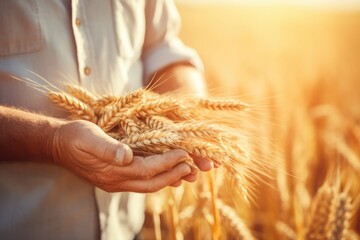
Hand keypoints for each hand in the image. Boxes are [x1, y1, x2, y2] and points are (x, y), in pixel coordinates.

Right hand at [51, 120, 200, 191]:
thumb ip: (107, 148)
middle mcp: (116, 181)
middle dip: (173, 175)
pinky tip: (167, 172)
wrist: (59, 144)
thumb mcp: (88, 137)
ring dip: (169, 179)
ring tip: (187, 172)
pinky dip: (157, 177)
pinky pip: (142, 182)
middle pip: (151, 183)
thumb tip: (127, 156)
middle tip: (192, 167)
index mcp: (111, 171)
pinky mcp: (116, 178)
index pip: (146, 170)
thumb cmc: (74, 136)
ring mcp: (116, 182)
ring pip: (148, 185)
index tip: (184, 154)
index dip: (167, 162)